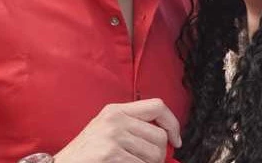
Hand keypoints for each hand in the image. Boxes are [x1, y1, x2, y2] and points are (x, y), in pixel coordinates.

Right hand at [53, 99, 180, 162]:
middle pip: (159, 136)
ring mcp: (112, 136)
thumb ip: (133, 128)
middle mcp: (115, 119)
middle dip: (159, 155)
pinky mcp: (110, 153)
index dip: (172, 124)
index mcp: (115, 110)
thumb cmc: (85, 155)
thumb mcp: (107, 132)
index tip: (176, 140)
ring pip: (154, 155)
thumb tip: (168, 138)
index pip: (157, 106)